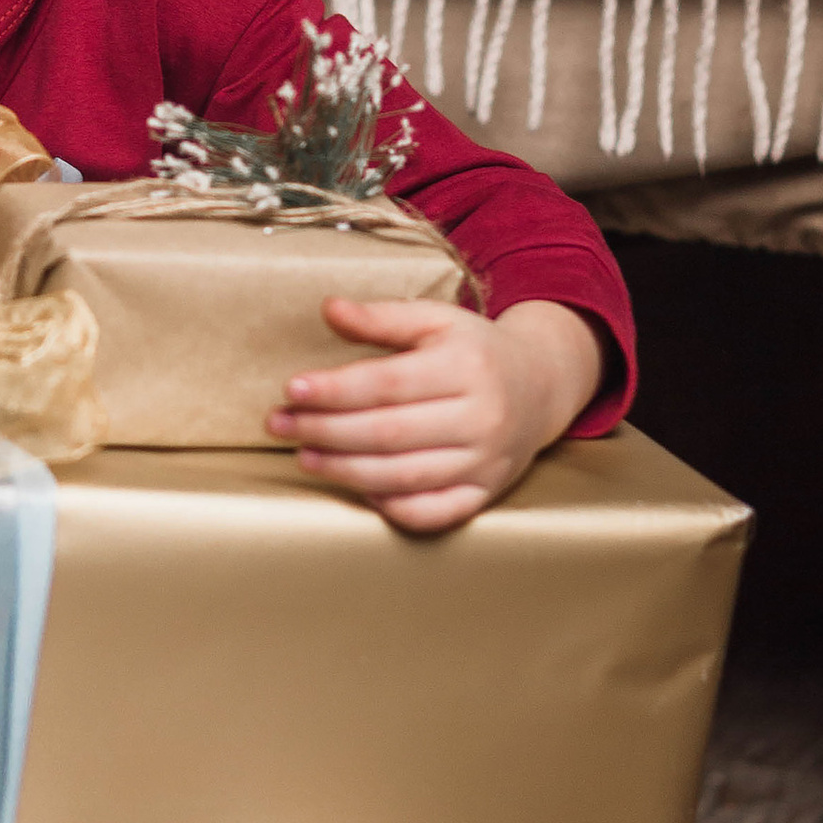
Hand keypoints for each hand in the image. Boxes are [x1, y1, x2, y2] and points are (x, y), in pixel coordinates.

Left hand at [270, 297, 603, 531]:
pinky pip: (434, 512)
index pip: (387, 384)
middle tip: (280, 425)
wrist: (541, 385)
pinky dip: (393, 506)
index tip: (291, 390)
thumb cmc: (475, 351)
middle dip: (326, 431)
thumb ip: (382, 317)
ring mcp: (485, 461)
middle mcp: (481, 417)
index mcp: (466, 367)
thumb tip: (329, 309)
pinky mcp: (485, 492)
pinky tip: (358, 489)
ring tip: (304, 456)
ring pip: (405, 476)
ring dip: (345, 471)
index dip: (335, 390)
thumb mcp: (436, 320)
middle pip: (388, 433)